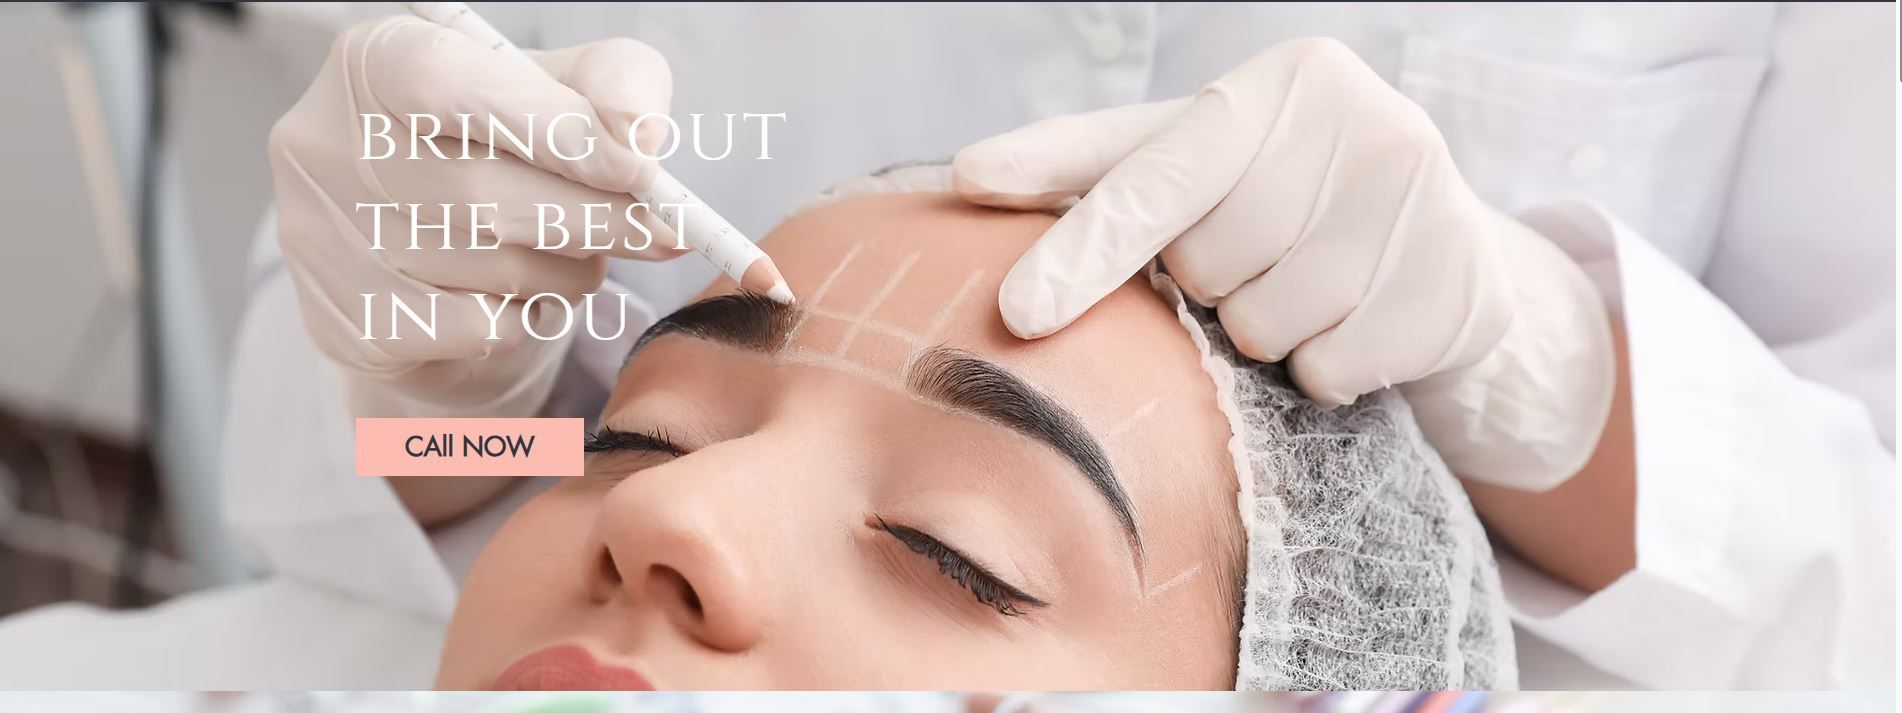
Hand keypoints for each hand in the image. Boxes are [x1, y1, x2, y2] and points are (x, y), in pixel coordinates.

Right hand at [269, 16, 679, 417]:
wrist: (438, 256)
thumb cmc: (511, 151)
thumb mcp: (565, 91)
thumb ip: (612, 85)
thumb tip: (639, 131)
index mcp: (374, 63)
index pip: (449, 85)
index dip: (552, 129)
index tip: (640, 166)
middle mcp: (323, 146)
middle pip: (480, 191)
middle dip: (596, 217)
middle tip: (666, 230)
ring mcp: (322, 242)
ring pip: (490, 270)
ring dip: (570, 271)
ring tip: (576, 253)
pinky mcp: (346, 325)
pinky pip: (478, 330)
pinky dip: (530, 317)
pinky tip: (523, 295)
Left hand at [953, 38, 1614, 488]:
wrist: (1444, 247)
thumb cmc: (1280, 195)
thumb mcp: (1194, 159)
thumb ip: (1096, 168)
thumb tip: (962, 175)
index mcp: (1276, 82)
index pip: (1154, 179)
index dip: (1084, 248)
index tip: (1018, 312)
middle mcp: (1356, 120)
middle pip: (1206, 266)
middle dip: (1211, 283)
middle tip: (1254, 255)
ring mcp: (1420, 199)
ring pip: (1267, 327)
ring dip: (1266, 331)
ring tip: (1307, 287)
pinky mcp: (1456, 284)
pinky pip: (1330, 371)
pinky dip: (1325, 369)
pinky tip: (1354, 322)